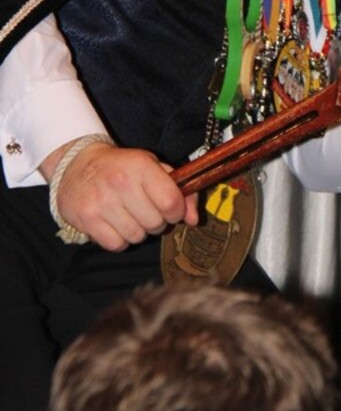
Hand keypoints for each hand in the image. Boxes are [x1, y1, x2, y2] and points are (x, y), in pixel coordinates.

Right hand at [46, 140, 196, 251]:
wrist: (77, 165)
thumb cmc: (122, 167)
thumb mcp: (153, 167)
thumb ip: (180, 190)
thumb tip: (194, 220)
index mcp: (141, 166)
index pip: (170, 202)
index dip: (176, 212)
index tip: (170, 209)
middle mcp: (121, 183)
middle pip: (155, 223)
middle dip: (156, 222)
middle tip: (146, 210)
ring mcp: (102, 202)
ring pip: (137, 237)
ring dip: (138, 231)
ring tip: (129, 216)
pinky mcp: (87, 219)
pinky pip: (116, 245)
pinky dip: (119, 240)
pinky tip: (114, 224)